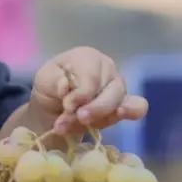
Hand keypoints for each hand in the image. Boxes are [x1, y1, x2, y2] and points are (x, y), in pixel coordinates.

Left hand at [29, 47, 147, 135]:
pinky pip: (137, 106)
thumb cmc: (51, 86)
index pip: (92, 75)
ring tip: (80, 124)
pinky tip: (121, 114)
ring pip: (119, 102)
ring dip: (98, 118)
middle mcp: (107, 68)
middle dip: (92, 109)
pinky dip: (131, 112)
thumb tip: (66, 86)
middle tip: (74, 119)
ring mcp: (118, 86)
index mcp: (88, 57)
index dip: (82, 94)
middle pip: (109, 90)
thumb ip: (55, 82)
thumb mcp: (44, 80)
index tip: (68, 105)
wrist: (54, 106)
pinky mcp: (124, 104)